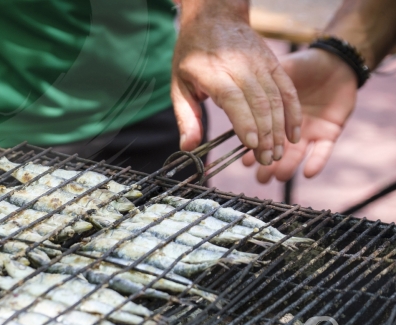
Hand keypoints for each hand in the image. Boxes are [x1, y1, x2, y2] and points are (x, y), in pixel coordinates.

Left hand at [172, 0, 300, 165]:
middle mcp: (240, 67)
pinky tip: (294, 133)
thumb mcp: (179, 85)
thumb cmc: (192, 54)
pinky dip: (293, 112)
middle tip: (266, 159)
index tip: (251, 144)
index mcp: (213, 72)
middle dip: (265, 134)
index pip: (232, 98)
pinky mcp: (273, 63)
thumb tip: (188, 147)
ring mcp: (260, 64)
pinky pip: (287, 89)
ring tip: (277, 152)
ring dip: (279, 128)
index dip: (244, 121)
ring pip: (275, 97)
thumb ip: (186, 118)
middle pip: (258, 101)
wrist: (214, 17)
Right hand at [242, 49, 357, 181]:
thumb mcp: (278, 71)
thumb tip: (231, 91)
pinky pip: (323, 150)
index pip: (261, 134)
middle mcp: (289, 127)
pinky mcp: (329, 133)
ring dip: (288, 167)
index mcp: (274, 113)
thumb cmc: (304, 64)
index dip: (253, 146)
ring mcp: (309, 131)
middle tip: (259, 177)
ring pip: (297, 154)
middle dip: (267, 164)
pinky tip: (308, 173)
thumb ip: (261, 84)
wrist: (337, 60)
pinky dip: (317, 162)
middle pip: (277, 150)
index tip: (244, 160)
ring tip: (277, 177)